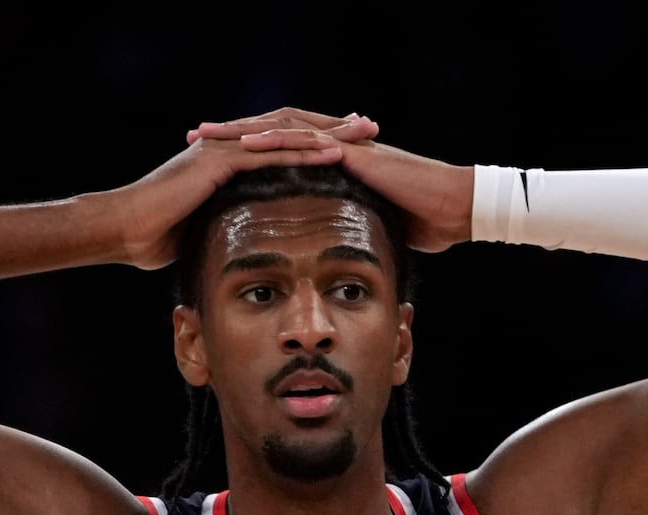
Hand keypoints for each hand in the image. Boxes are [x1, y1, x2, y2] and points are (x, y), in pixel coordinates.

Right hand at [109, 125, 344, 270]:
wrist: (125, 230)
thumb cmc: (156, 238)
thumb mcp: (203, 230)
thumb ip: (228, 226)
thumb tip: (246, 246)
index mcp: (229, 159)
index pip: (282, 143)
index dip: (318, 142)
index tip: (354, 145)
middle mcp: (229, 146)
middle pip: (291, 129)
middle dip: (333, 127)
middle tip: (370, 126)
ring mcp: (224, 150)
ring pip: (286, 134)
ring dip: (327, 133)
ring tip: (363, 134)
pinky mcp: (219, 161)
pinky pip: (269, 153)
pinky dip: (303, 152)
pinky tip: (334, 154)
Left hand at [188, 107, 472, 253]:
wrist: (453, 209)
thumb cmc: (420, 222)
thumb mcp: (369, 226)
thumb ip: (344, 228)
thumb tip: (327, 252)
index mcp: (333, 162)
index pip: (281, 149)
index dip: (244, 152)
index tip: (209, 159)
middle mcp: (334, 147)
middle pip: (273, 131)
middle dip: (231, 133)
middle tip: (194, 136)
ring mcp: (344, 146)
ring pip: (283, 128)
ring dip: (242, 130)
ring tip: (208, 134)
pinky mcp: (354, 153)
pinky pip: (308, 142)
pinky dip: (276, 141)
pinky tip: (247, 145)